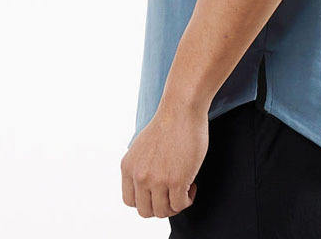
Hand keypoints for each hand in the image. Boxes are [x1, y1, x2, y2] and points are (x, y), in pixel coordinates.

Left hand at [120, 102, 207, 217]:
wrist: (182, 109)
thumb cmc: (168, 123)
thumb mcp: (141, 147)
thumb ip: (140, 167)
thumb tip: (147, 186)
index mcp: (128, 168)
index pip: (130, 201)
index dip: (146, 200)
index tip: (159, 192)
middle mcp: (139, 176)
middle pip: (146, 211)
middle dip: (161, 205)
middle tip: (173, 193)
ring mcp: (157, 180)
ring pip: (163, 211)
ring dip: (175, 204)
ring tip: (184, 188)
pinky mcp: (177, 181)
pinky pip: (180, 204)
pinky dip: (187, 199)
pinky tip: (192, 185)